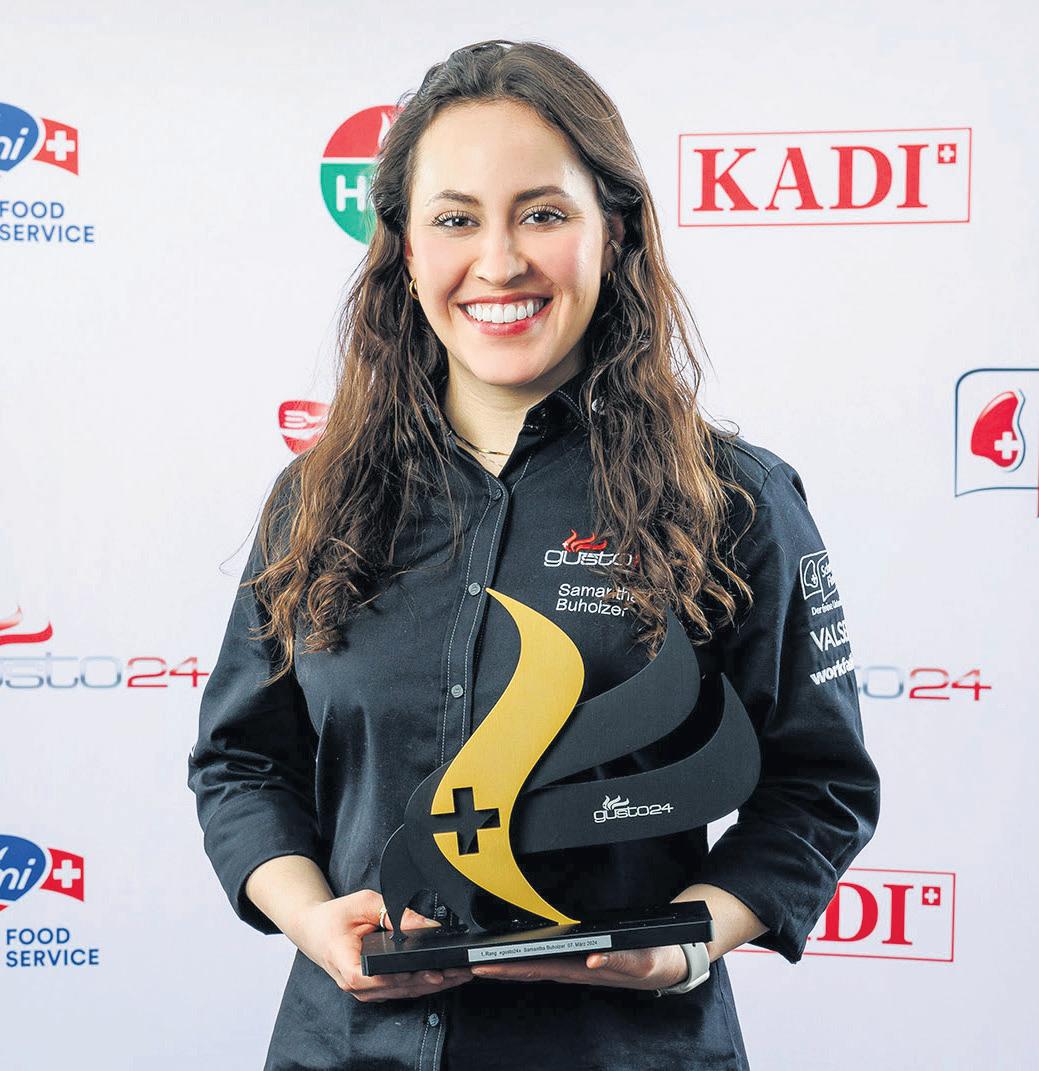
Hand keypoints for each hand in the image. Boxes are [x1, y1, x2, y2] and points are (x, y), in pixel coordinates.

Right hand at [289, 888, 473, 1001]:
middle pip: (397, 989)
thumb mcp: (364, 904)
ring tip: (458, 974)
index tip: (427, 970)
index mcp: (346, 964)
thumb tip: (425, 924)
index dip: (402, 977)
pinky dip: (421, 983)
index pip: (375, 978)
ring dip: (431, 985)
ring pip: (402, 993)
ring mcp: (364, 990)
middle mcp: (354, 984)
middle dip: (430, 980)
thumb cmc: (334, 917)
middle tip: (458, 971)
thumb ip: (394, 912)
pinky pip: (400, 990)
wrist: (314, 929)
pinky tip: (442, 976)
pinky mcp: (373, 989)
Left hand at [470, 943, 689, 990]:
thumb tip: (593, 960)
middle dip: (497, 966)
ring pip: (535, 964)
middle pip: (528, 967)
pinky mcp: (581, 956)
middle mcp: (575, 968)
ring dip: (509, 963)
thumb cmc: (656, 960)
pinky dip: (527, 955)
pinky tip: (515, 953)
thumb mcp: (643, 959)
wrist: (670, 962)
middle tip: (467, 964)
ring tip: (482, 960)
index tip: (483, 966)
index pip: (538, 968)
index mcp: (583, 968)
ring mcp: (576, 963)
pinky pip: (548, 956)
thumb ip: (619, 958)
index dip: (509, 967)